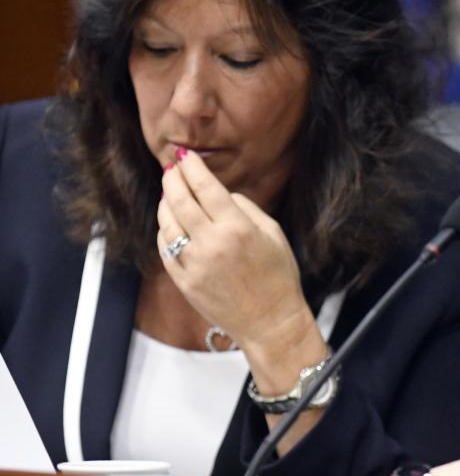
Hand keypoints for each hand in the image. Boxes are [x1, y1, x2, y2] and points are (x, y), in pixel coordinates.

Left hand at [156, 149, 314, 352]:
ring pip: (167, 223)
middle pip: (180, 201)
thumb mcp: (273, 233)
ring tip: (170, 192)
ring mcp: (194, 264)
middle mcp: (212, 243)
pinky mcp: (184, 282)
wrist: (270, 320)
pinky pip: (166, 249)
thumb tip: (220, 193)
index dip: (192, 167)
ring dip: (165, 203)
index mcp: (237, 228)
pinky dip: (165, 231)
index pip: (205, 187)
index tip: (185, 155)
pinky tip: (171, 223)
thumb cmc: (278, 275)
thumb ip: (245, 207)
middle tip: (171, 168)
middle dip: (172, 179)